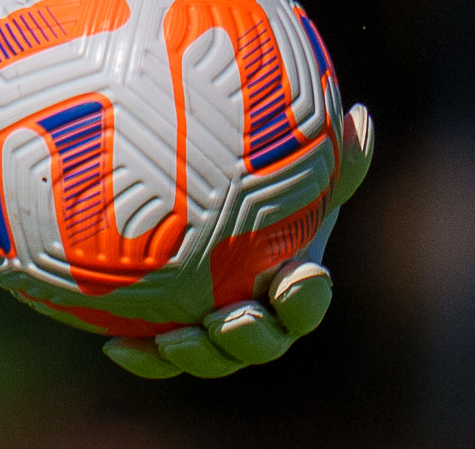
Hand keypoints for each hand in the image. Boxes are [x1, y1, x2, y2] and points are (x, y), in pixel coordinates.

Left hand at [103, 101, 374, 378]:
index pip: (306, 301)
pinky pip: (156, 356)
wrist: (192, 207)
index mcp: (288, 285)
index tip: (302, 274)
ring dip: (196, 355)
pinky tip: (112, 347)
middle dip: (252, 339)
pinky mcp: (166, 335)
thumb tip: (361, 116)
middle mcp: (255, 316)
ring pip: (210, 357)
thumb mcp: (285, 169)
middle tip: (232, 318)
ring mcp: (212, 332)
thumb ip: (323, 153)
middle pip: (262, 343)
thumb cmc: (251, 185)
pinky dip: (142, 358)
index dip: (307, 296)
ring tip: (171, 340)